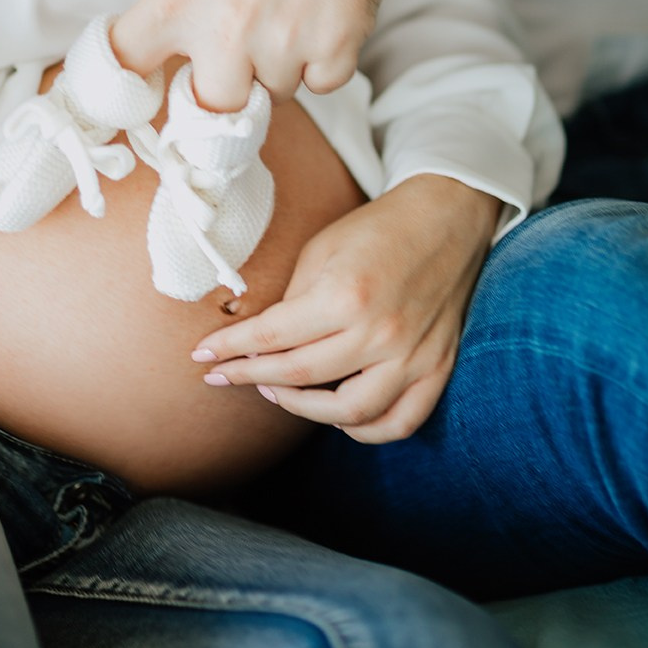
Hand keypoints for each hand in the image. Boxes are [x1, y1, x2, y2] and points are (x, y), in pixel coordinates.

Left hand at [112, 0, 406, 110]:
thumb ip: (182, 0)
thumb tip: (171, 47)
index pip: (127, 61)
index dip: (129, 81)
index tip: (138, 88)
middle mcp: (226, 27)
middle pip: (211, 106)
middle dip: (226, 84)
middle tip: (241, 49)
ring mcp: (283, 41)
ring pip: (274, 93)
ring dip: (280, 65)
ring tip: (292, 9)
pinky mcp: (336, 46)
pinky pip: (321, 83)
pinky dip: (323, 60)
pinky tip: (323, 14)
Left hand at [191, 176, 500, 441]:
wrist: (445, 218)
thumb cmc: (376, 229)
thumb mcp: (321, 250)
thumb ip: (292, 301)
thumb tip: (259, 342)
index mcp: (345, 295)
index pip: (272, 338)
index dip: (230, 350)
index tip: (203, 356)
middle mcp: (380, 333)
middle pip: (299, 377)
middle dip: (250, 377)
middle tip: (228, 372)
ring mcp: (413, 356)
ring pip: (347, 413)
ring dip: (301, 409)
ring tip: (276, 391)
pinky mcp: (438, 368)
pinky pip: (399, 422)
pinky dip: (364, 430)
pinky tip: (337, 415)